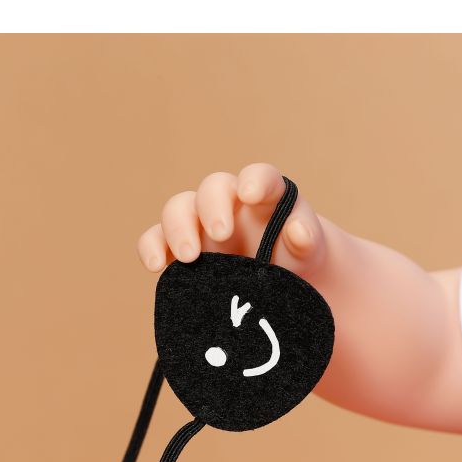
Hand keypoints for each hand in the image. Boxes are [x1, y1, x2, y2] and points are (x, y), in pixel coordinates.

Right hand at [138, 163, 328, 273]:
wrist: (279, 285)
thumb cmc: (295, 261)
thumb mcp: (309, 253)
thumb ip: (307, 239)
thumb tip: (298, 230)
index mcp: (264, 196)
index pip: (260, 177)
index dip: (255, 180)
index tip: (250, 194)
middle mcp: (228, 204)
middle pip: (212, 188)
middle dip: (212, 208)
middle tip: (221, 235)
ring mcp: (199, 225)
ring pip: (178, 209)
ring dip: (178, 229)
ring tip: (189, 257)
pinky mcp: (178, 250)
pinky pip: (154, 239)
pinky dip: (151, 248)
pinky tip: (157, 266)